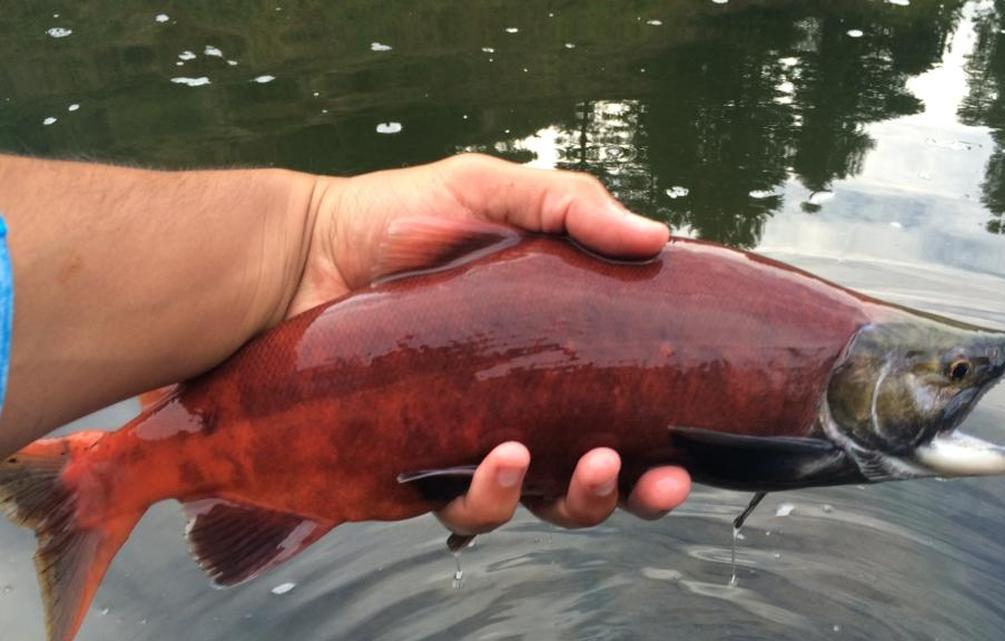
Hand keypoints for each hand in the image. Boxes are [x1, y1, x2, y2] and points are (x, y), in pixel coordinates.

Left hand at [287, 153, 690, 532]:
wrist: (307, 248)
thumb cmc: (404, 217)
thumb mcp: (496, 192)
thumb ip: (572, 205)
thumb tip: (656, 235)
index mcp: (558, 352)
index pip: (627, 409)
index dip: (665, 443)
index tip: (692, 452)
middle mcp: (524, 405)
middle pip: (595, 476)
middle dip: (634, 492)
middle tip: (657, 476)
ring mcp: (471, 437)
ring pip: (538, 502)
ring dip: (575, 499)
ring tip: (579, 462)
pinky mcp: (418, 461)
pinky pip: (462, 504)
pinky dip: (488, 495)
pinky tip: (498, 459)